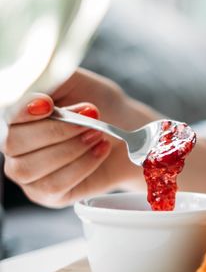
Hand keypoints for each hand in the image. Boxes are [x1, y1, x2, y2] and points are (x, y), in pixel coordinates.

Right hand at [2, 69, 159, 207]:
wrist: (129, 132)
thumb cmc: (100, 106)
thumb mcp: (78, 82)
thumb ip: (53, 77)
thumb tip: (38, 83)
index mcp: (18, 116)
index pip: (7, 115)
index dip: (25, 111)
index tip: (49, 103)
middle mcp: (16, 145)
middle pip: (15, 143)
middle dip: (58, 130)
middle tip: (91, 119)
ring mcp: (28, 173)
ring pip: (31, 168)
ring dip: (70, 149)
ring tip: (98, 135)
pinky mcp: (47, 194)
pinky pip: (53, 185)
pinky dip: (81, 166)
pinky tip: (100, 150)